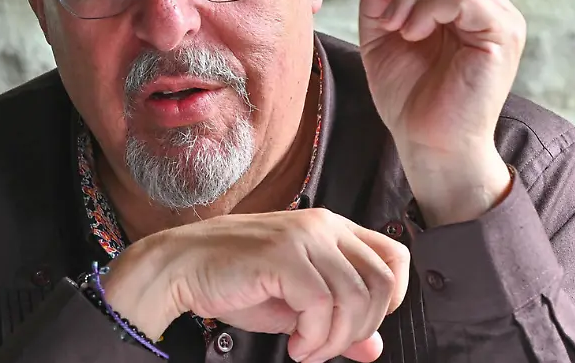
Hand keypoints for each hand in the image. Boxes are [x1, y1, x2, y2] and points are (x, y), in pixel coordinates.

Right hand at [101, 208, 410, 362]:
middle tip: (328, 347)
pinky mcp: (283, 254)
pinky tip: (295, 345)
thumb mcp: (296, 304)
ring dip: (335, 339)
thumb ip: (338, 319)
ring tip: (308, 349)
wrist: (180, 267)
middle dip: (361, 329)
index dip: (392, 299)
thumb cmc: (233, 280)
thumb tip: (372, 347)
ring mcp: (304, 237)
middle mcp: (323, 226)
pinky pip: (321, 305)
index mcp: (331, 228)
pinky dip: (314, 338)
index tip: (362, 325)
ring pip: (355, 297)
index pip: (394, 258)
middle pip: (382, 282)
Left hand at [357, 0, 524, 225]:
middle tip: (390, 10)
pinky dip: (427, 5)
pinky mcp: (502, 32)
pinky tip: (415, 31)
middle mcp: (489, 0)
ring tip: (401, 27)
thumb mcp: (379, 38)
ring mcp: (500, 14)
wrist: (427, 143)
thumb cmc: (408, 96)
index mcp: (462, 0)